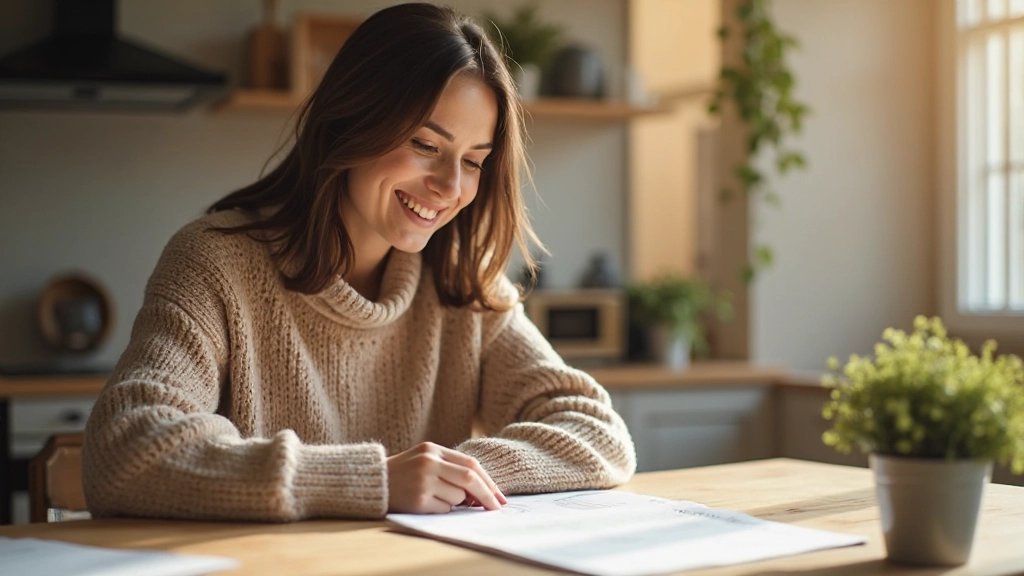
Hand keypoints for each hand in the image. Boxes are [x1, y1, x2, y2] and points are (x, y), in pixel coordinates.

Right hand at [386, 442, 506, 513]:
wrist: (372, 482)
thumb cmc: (404, 472)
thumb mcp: (426, 460)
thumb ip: (452, 469)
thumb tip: (483, 492)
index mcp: (432, 449)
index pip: (470, 464)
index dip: (488, 482)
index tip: (499, 496)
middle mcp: (428, 463)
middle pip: (469, 479)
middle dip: (486, 495)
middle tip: (495, 507)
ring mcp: (423, 481)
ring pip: (458, 497)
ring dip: (457, 503)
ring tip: (437, 497)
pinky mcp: (418, 500)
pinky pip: (444, 509)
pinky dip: (442, 509)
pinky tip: (427, 503)